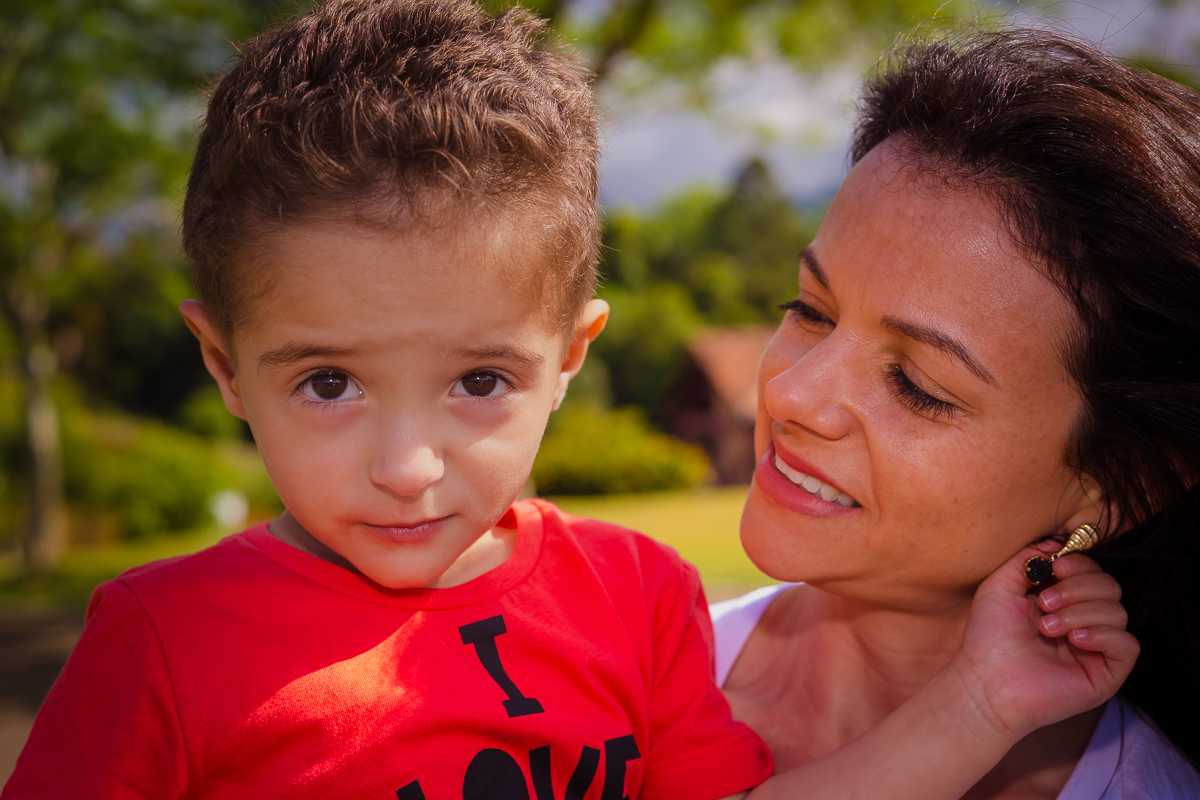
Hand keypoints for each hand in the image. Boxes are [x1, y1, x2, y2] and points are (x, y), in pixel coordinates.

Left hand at [946, 547, 1138, 741]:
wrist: (984, 683)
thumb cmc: (988, 638)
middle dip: (1078, 587)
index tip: (1056, 567)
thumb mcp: (1001, 585)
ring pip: (1118, 612)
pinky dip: (1103, 634)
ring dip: (1081, 612)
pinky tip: (1074, 639)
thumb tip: (1058, 543)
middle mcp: (1083, 621)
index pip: (1091, 571)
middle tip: (1044, 603)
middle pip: (1110, 586)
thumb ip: (1028, 559)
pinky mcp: (1106, 673)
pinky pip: (1128, 644)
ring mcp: (1096, 647)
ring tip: (1048, 627)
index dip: (1079, 563)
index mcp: (1061, 600)